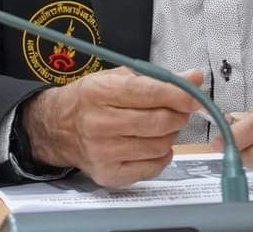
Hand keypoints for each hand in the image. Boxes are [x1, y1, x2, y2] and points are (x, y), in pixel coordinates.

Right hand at [21, 66, 202, 186]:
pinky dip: (162, 155)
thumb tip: (195, 78)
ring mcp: (102, 153)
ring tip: (163, 126)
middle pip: (157, 122)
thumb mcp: (117, 77)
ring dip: (171, 134)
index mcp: (99, 92)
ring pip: (159, 146)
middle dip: (179, 115)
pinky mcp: (108, 175)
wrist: (57, 128)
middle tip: (181, 110)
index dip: (179, 95)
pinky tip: (154, 145)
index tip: (195, 95)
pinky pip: (152, 168)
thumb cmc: (91, 98)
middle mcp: (98, 124)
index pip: (149, 94)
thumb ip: (158, 77)